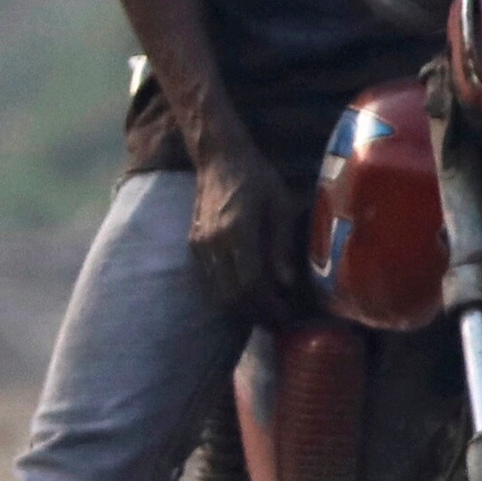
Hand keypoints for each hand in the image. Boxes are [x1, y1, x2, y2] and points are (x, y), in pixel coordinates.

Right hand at [188, 124, 297, 323]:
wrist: (219, 158)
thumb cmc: (257, 178)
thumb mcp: (280, 205)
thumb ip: (282, 244)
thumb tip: (287, 283)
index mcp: (237, 231)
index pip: (251, 283)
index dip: (269, 305)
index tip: (287, 315)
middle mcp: (213, 242)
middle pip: (233, 294)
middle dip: (257, 313)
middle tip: (280, 322)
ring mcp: (200, 245)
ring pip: (218, 291)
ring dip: (242, 308)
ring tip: (265, 313)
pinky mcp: (194, 244)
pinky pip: (210, 280)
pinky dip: (228, 295)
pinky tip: (247, 296)